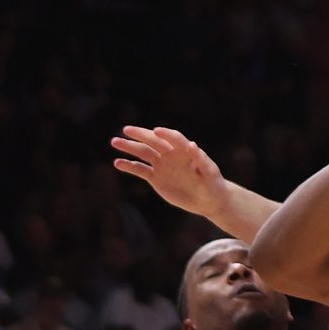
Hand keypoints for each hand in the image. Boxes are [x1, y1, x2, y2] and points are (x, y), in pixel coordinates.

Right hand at [111, 126, 225, 217]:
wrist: (209, 200)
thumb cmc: (214, 184)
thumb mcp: (210, 172)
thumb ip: (201, 159)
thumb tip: (192, 144)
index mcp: (186, 151)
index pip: (174, 138)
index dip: (166, 134)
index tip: (155, 130)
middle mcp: (172, 155)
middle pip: (154, 142)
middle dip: (141, 135)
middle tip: (126, 129)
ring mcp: (163, 165)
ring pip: (144, 153)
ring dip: (130, 147)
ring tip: (114, 142)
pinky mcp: (156, 178)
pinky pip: (140, 170)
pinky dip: (129, 166)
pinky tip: (117, 163)